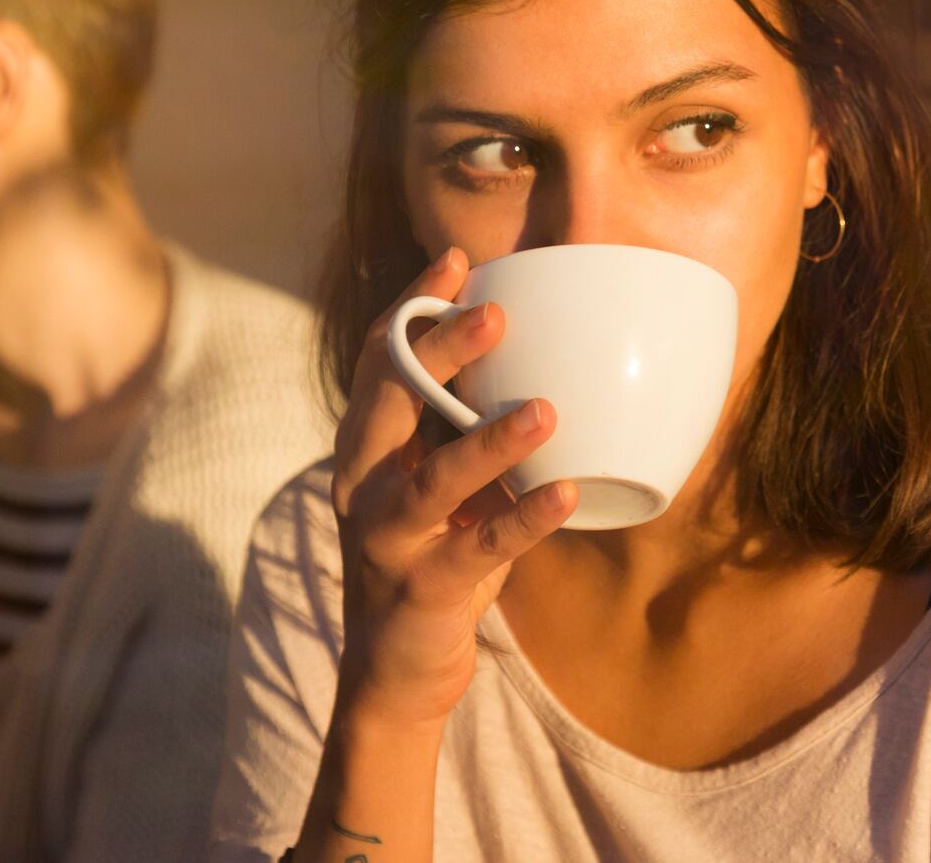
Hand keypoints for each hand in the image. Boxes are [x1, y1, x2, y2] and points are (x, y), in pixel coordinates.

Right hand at [329, 246, 578, 728]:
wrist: (395, 670)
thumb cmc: (432, 554)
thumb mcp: (440, 482)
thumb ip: (463, 428)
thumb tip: (532, 354)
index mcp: (366, 448)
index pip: (378, 362)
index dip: (413, 308)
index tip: (458, 260)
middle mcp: (363, 485)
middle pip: (391, 406)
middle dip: (439, 354)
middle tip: (495, 314)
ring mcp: (387, 540)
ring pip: (430, 481)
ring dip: (487, 442)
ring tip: (545, 411)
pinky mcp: (423, 589)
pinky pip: (478, 549)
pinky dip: (523, 520)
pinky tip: (567, 494)